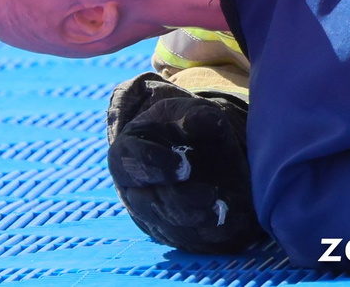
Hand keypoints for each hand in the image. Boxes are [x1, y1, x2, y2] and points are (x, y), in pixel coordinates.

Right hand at [105, 73, 263, 253]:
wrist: (204, 151)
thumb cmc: (191, 127)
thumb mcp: (195, 114)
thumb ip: (197, 115)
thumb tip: (195, 122)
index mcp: (129, 149)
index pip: (128, 160)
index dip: (154, 164)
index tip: (184, 166)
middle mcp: (132, 184)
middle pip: (146, 199)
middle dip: (179, 199)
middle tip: (209, 195)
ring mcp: (146, 209)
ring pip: (163, 220)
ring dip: (191, 218)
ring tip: (219, 208)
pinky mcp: (164, 227)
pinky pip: (176, 236)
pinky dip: (199, 232)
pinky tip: (221, 222)